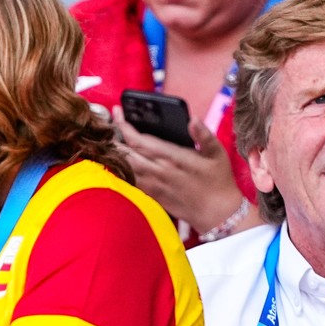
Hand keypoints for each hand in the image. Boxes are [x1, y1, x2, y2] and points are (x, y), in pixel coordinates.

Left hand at [114, 110, 243, 232]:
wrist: (216, 213)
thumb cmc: (218, 181)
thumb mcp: (217, 154)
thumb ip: (204, 135)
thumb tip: (193, 119)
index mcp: (173, 158)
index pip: (140, 140)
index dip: (125, 126)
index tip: (117, 112)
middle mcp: (159, 171)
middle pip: (126, 152)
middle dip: (114, 136)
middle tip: (106, 123)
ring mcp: (153, 184)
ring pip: (124, 166)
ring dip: (114, 152)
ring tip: (108, 138)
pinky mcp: (152, 195)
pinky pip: (129, 179)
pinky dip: (119, 168)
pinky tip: (116, 159)